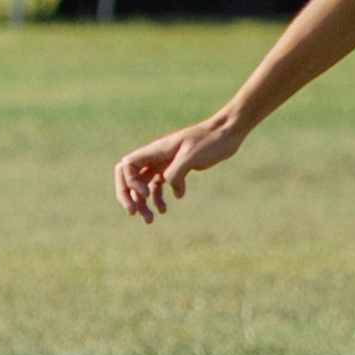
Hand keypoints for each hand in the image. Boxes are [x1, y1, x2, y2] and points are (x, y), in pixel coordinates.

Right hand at [114, 112, 245, 221]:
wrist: (227, 134)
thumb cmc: (210, 141)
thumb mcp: (191, 156)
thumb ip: (175, 171)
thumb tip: (170, 187)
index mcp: (156, 151)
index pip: (127, 166)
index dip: (129, 183)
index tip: (146, 194)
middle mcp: (156, 157)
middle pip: (130, 177)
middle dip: (128, 196)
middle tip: (134, 213)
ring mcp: (165, 163)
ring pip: (144, 185)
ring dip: (144, 203)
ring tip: (151, 220)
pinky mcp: (176, 169)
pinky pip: (160, 186)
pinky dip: (159, 199)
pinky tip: (166, 208)